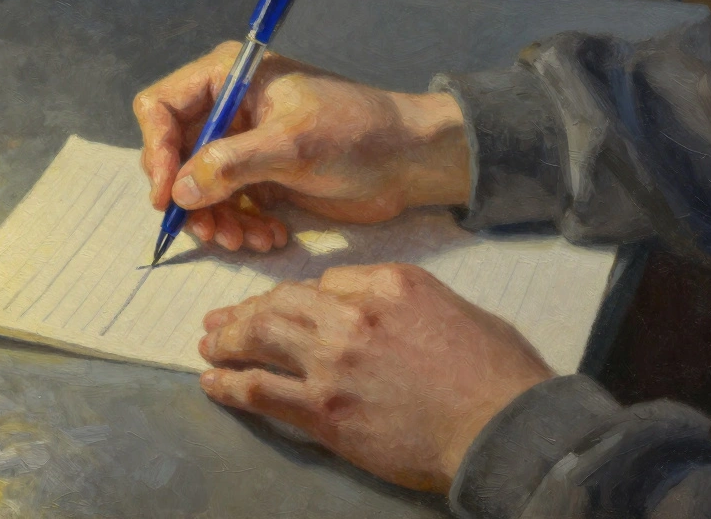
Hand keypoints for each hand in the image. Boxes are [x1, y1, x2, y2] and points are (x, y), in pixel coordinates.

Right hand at [134, 42, 469, 252]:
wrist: (409, 161)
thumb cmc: (357, 133)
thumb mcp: (293, 145)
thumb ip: (231, 164)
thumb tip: (178, 192)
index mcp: (228, 78)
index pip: (160, 107)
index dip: (156, 151)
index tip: (167, 195)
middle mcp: (227, 108)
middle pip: (174, 156)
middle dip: (190, 199)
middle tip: (212, 232)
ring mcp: (242, 145)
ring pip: (199, 189)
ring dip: (216, 221)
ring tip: (246, 241)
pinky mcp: (259, 177)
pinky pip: (228, 206)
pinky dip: (242, 226)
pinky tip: (270, 238)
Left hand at [198, 264, 553, 492]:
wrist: (502, 429)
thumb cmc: (496, 373)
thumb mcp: (455, 309)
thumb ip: (403, 300)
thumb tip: (371, 308)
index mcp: (390, 283)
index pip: (326, 281)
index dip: (300, 297)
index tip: (285, 310)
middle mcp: (353, 315)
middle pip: (281, 301)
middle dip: (246, 310)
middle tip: (222, 319)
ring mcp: (333, 362)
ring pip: (260, 336)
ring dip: (226, 339)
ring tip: (208, 344)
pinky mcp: (324, 409)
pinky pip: (260, 389)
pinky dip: (229, 385)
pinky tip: (212, 383)